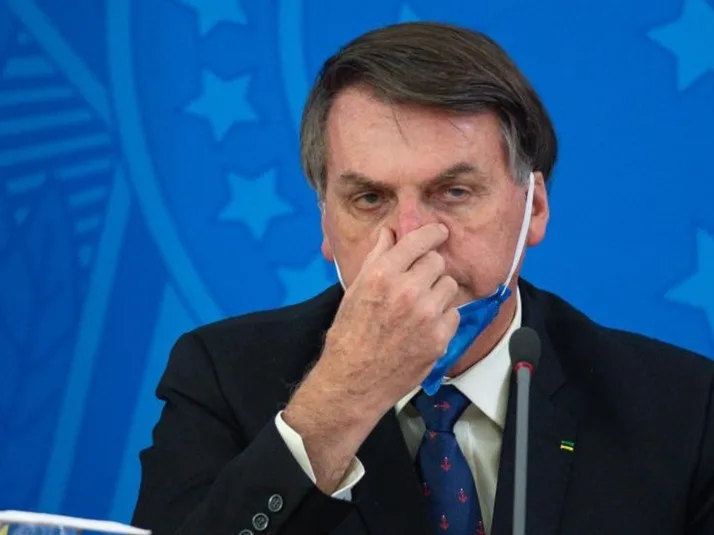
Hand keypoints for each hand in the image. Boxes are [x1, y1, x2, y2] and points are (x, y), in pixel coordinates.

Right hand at [282, 223, 458, 492]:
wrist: (354, 380)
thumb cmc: (350, 335)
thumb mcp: (355, 290)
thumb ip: (376, 257)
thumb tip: (390, 233)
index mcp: (382, 275)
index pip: (419, 240)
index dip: (432, 233)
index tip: (439, 233)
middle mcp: (406, 291)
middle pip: (437, 262)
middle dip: (428, 268)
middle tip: (417, 281)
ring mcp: (426, 315)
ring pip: (448, 286)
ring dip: (437, 292)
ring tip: (419, 306)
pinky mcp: (439, 338)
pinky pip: (453, 313)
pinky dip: (442, 317)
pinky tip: (423, 326)